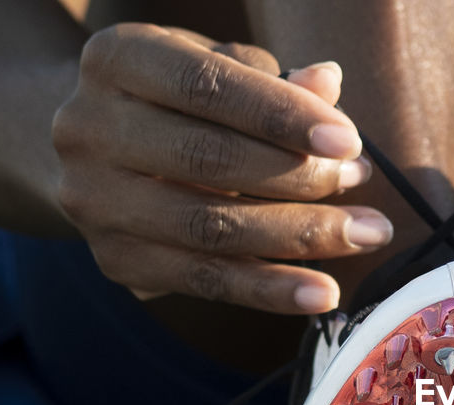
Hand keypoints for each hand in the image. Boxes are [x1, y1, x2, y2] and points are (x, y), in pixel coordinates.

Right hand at [52, 23, 393, 313]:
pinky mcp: (116, 260)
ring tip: (365, 235)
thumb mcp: (218, 69)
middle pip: (209, 160)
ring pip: (209, 228)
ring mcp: (94, 201)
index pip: (207, 86)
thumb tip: (327, 84)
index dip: (281, 115)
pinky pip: (204, 281)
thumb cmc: (180, 100)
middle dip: (300, 178)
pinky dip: (269, 290)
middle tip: (363, 185)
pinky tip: (322, 293)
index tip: (348, 142)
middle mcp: (89, 129)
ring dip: (299, 237)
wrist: (97, 151)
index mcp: (118, 61)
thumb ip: (270, 79)